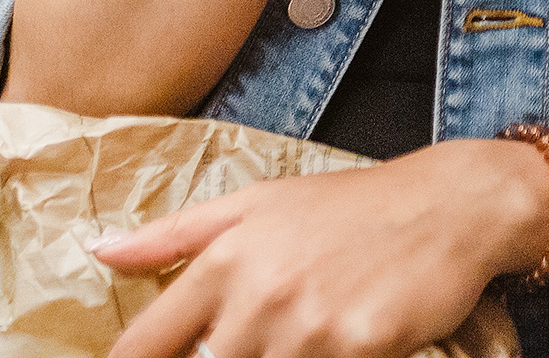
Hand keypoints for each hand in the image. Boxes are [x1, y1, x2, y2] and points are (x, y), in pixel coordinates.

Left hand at [98, 138, 548, 357]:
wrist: (450, 205)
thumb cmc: (351, 206)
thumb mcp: (258, 204)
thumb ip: (174, 236)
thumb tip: (98, 253)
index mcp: (222, 260)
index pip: (145, 344)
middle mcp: (257, 294)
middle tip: (266, 334)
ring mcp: (306, 326)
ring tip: (308, 329)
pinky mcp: (357, 348)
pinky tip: (345, 339)